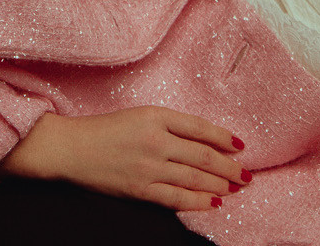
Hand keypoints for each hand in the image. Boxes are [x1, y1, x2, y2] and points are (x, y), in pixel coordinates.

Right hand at [1, 107, 250, 212]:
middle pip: (202, 155)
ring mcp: (149, 167)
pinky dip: (198, 200)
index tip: (240, 145)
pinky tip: (214, 202)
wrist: (72, 148)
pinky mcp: (141, 189)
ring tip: (236, 187)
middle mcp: (155, 140)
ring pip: (194, 177)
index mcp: (154, 115)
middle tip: (247, 174)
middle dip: (229, 166)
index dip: (223, 137)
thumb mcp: (137, 115)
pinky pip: (177, 197)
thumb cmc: (104, 129)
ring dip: (219, 184)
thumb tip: (201, 141)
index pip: (198, 127)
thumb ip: (167, 125)